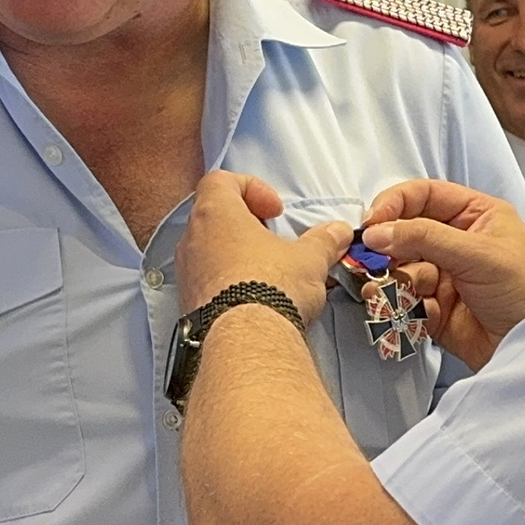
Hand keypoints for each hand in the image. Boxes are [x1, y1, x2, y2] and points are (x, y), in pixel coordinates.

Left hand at [177, 171, 353, 323]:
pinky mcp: (188, 304)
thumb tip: (338, 232)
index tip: (274, 210)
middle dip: (245, 224)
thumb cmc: (270, 288)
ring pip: (207, 250)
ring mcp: (186, 273)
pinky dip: (227, 282)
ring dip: (235, 254)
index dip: (250, 187)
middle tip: (273, 240)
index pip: (220, 181)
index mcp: (216, 214)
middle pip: (213, 216)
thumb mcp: (309, 259)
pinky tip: (254, 298)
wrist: (244, 343)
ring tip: (268, 272)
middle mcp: (193, 239)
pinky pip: (205, 281)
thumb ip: (323, 241)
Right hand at [361, 180, 524, 369]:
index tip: (371, 222)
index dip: (394, 204)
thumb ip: (426, 238)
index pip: (423, 197)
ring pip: (401, 271)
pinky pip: (405, 303)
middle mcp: (457, 244)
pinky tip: (404, 312)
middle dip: (386, 249)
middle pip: (405, 235)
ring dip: (391, 281)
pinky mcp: (437, 311)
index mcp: (475, 216)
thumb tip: (379, 230)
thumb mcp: (480, 254)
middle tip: (371, 262)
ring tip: (387, 293)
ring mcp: (446, 277)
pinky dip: (398, 307)